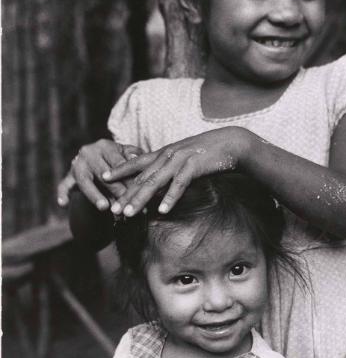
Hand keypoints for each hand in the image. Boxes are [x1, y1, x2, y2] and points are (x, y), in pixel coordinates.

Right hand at [57, 141, 142, 209]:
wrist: (99, 161)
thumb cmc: (118, 160)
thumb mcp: (127, 154)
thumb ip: (133, 156)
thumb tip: (135, 157)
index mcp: (104, 145)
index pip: (118, 163)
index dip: (128, 178)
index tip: (138, 192)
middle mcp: (88, 152)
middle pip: (103, 173)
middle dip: (116, 190)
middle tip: (126, 205)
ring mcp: (77, 164)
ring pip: (85, 181)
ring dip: (94, 195)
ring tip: (104, 207)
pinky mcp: (69, 176)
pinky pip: (64, 185)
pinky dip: (62, 194)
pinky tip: (63, 204)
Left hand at [101, 126, 252, 216]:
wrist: (230, 143)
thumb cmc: (207, 153)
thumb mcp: (183, 159)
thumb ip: (168, 169)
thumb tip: (157, 185)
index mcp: (163, 153)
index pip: (136, 162)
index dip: (119, 170)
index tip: (103, 177)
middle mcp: (167, 156)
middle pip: (141, 178)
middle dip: (125, 195)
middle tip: (113, 209)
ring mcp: (179, 160)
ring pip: (155, 182)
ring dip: (141, 199)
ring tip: (129, 213)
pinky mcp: (193, 166)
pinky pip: (179, 185)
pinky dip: (170, 198)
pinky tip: (162, 210)